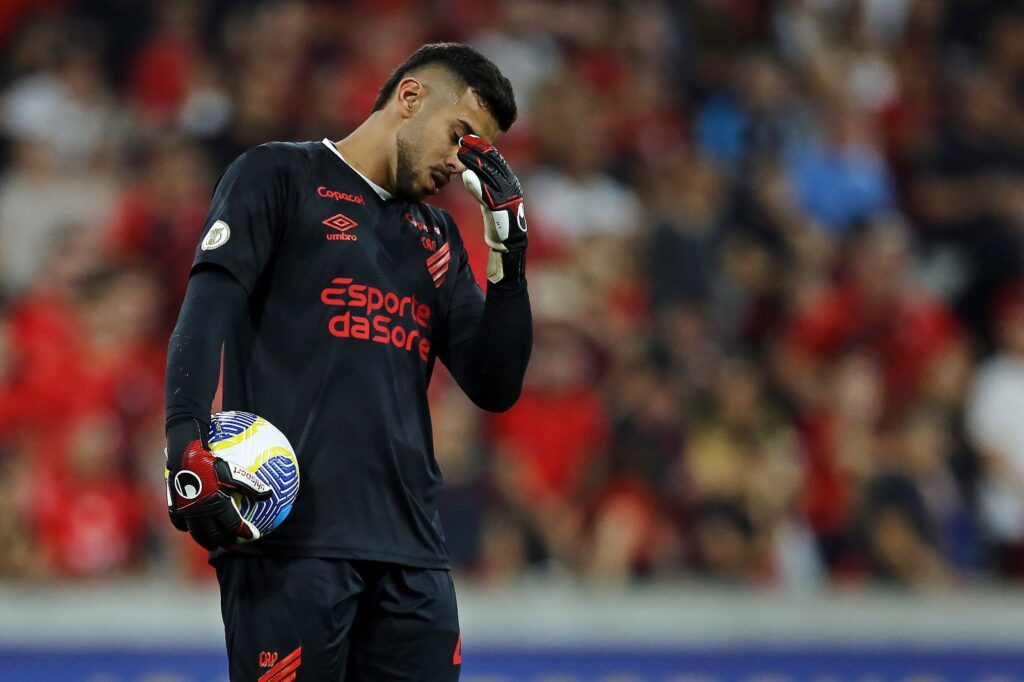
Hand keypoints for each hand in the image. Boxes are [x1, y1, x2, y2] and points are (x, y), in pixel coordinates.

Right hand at [165, 422, 271, 549]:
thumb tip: (269, 493)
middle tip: (234, 547)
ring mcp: (187, 513)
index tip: (252, 536)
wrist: (184, 457)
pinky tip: (193, 528)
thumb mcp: (234, 473)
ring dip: (207, 541)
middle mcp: (202, 514)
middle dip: (225, 543)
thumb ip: (252, 486)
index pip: (233, 525)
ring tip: (213, 545)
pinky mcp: (175, 508)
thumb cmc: (211, 463)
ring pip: (197, 534)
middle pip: (215, 535)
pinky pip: (181, 524)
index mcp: (218, 507)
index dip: (244, 532)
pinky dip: (188, 529)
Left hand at [458, 134, 527, 283]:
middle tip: (463, 140)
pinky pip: (487, 196)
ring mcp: (508, 200)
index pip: (496, 161)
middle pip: (494, 165)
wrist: (509, 247)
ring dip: (476, 164)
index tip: (469, 138)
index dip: (483, 148)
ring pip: (490, 177)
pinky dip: (477, 185)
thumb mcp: (490, 203)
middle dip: (479, 151)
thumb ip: (481, 188)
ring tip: (462, 153)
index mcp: (511, 184)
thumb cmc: (498, 226)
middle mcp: (512, 189)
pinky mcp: (501, 212)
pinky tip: (466, 175)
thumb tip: (467, 173)